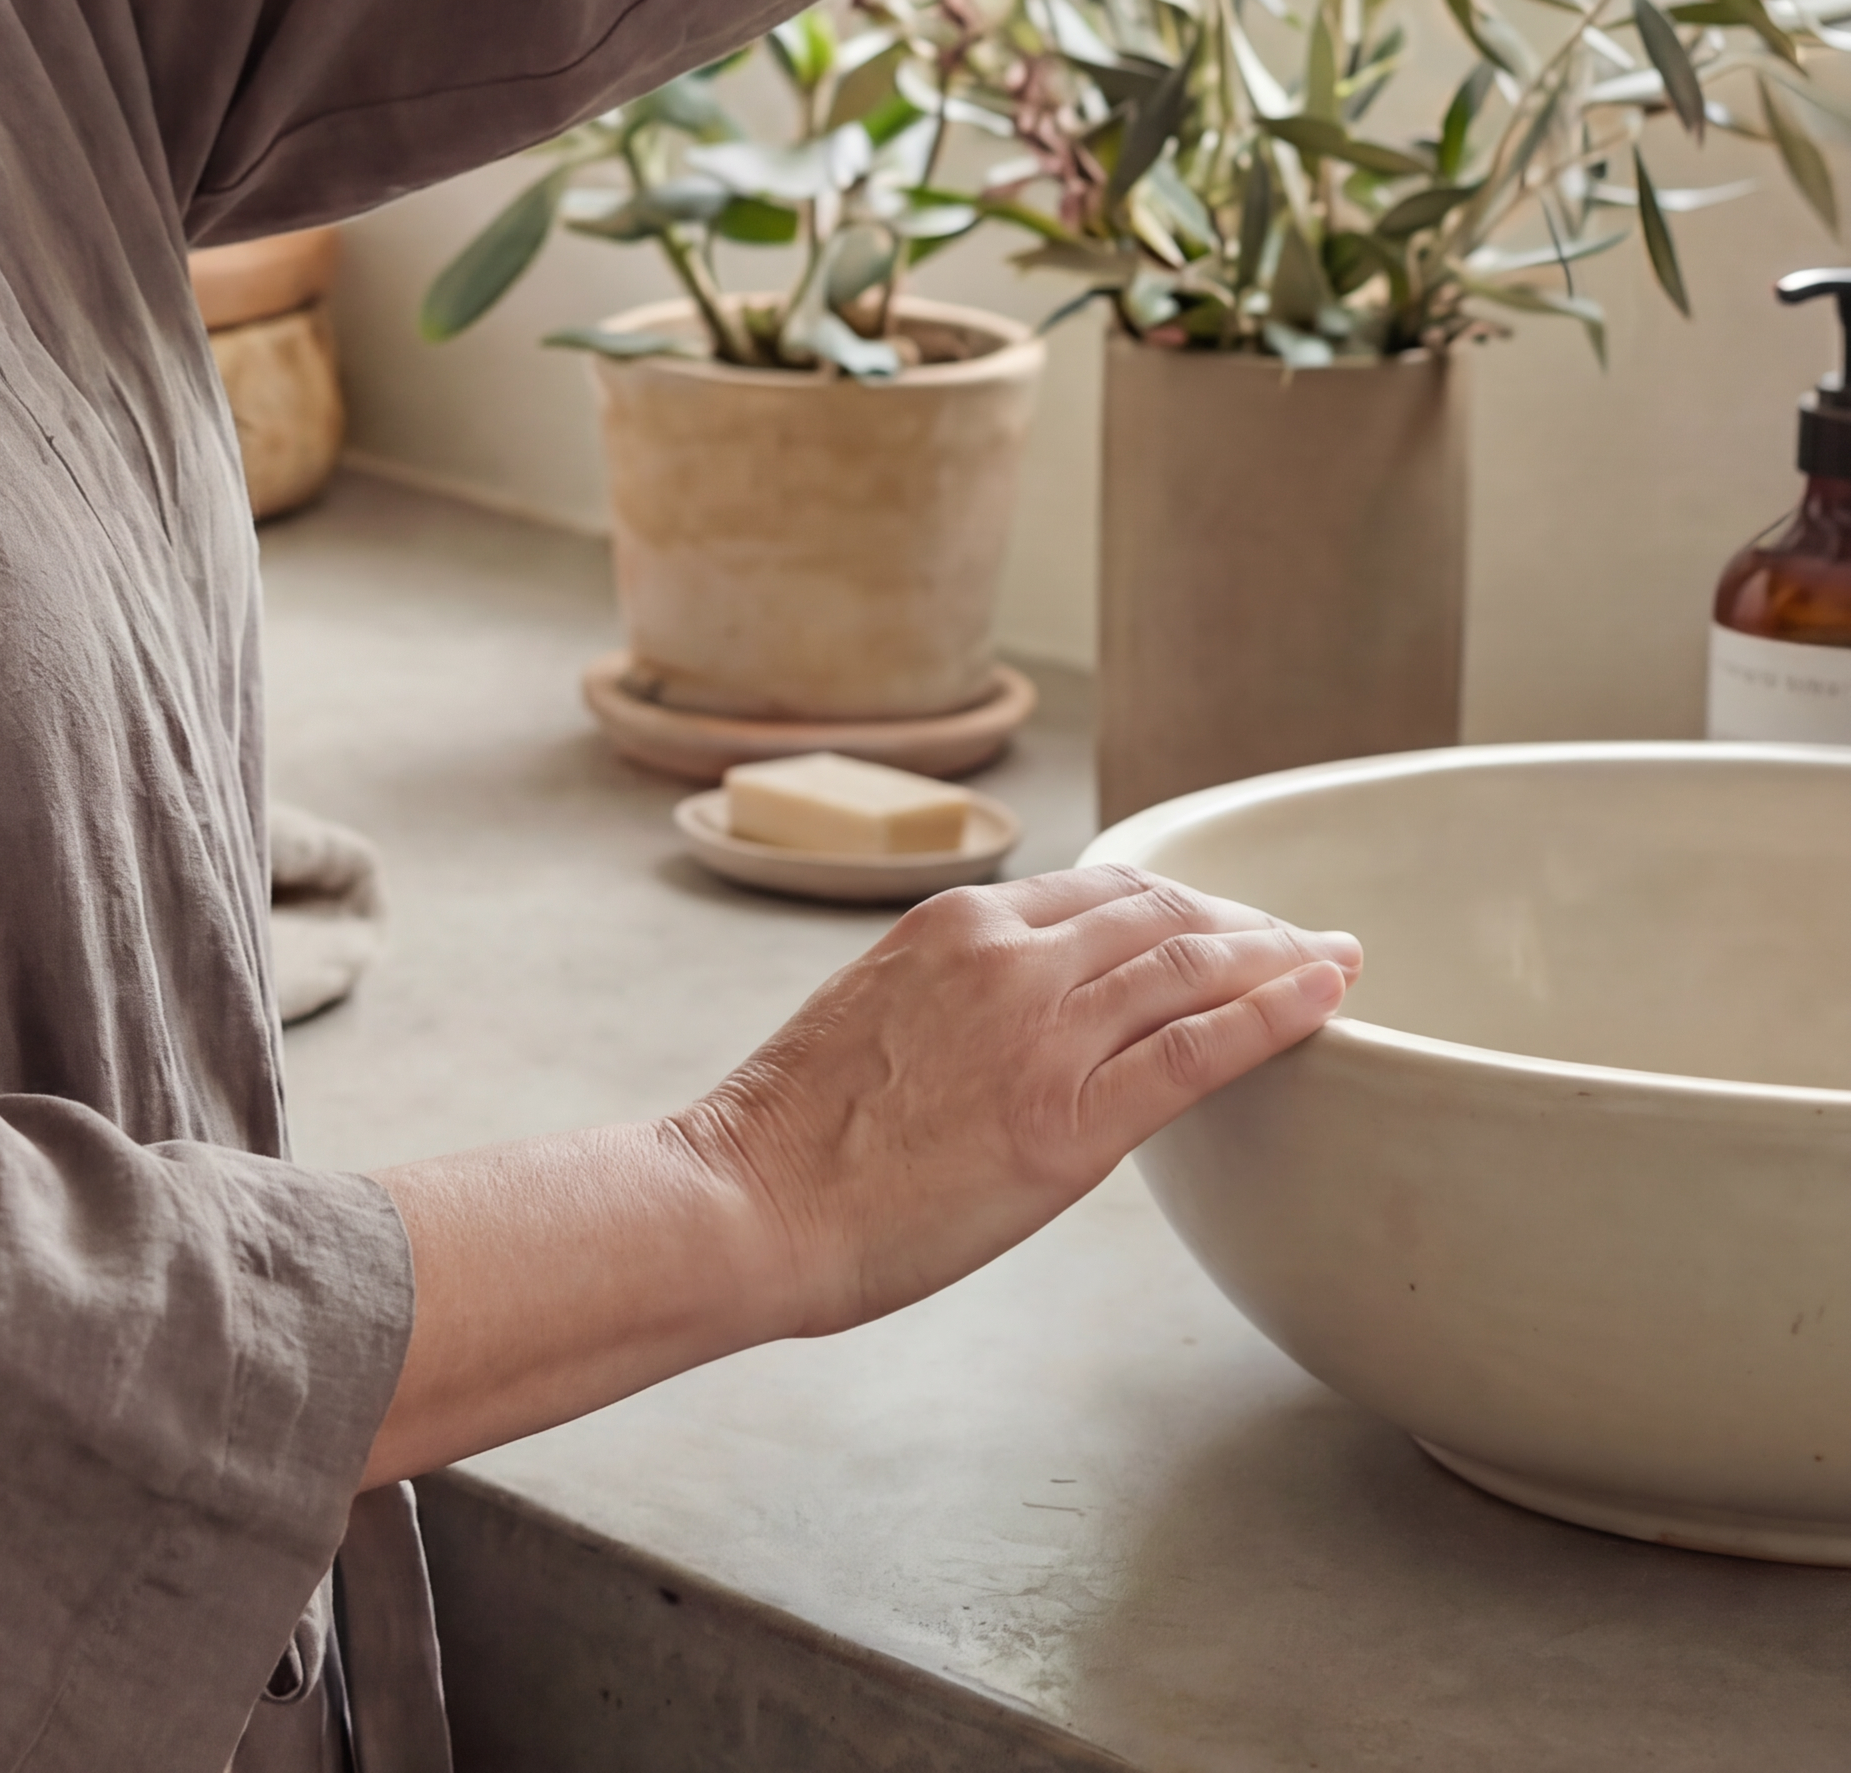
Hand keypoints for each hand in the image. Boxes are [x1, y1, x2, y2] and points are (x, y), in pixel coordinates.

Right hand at [682, 865, 1361, 1339]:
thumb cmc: (797, 1133)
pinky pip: (1197, 1050)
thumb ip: (956, 997)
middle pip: (1159, 916)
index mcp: (952, 925)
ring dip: (1278, 960)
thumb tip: (1016, 1020)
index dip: (1181, 904)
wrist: (752, 1195)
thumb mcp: (876, 1013)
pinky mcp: (1068, 1122)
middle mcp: (1005, 956)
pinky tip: (1326, 1003)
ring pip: (1191, 967)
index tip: (1229, 925)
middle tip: (1302, 944)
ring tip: (1334, 968)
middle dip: (1244, 925)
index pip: (1100, 892)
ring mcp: (1040, 1033)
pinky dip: (1275, 1016)